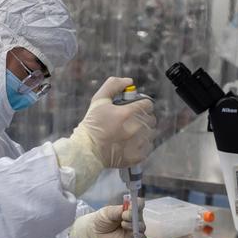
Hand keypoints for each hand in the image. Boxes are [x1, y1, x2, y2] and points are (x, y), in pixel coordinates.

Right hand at [52, 77, 155, 194]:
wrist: (86, 150)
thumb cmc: (92, 124)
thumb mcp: (98, 100)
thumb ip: (113, 85)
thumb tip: (129, 81)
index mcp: (126, 113)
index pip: (148, 104)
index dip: (143, 104)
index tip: (137, 107)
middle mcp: (134, 128)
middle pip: (151, 119)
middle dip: (143, 117)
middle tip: (133, 119)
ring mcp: (136, 144)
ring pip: (151, 133)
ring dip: (144, 130)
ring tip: (133, 132)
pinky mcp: (137, 157)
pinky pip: (148, 147)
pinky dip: (143, 144)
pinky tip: (132, 143)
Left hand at [69, 198, 145, 237]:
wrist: (95, 234)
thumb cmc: (102, 220)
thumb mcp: (107, 212)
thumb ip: (117, 211)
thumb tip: (126, 209)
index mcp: (129, 209)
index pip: (139, 204)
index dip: (138, 204)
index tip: (131, 206)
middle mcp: (134, 219)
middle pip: (140, 215)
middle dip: (133, 215)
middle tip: (123, 216)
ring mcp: (134, 230)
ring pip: (142, 226)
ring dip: (134, 225)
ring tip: (123, 224)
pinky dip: (139, 236)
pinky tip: (131, 234)